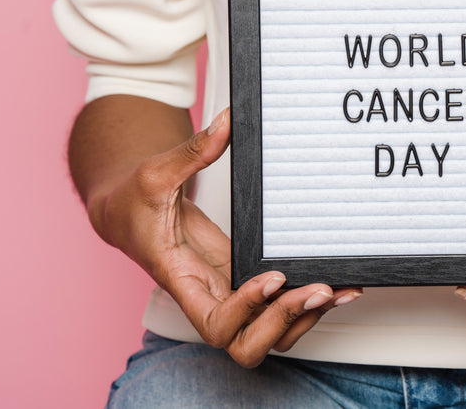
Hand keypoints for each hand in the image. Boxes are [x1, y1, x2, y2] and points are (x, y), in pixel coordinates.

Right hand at [88, 108, 361, 366]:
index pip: (216, 323)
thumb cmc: (133, 203)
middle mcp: (208, 295)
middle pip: (247, 343)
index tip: (272, 275)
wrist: (127, 213)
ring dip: (304, 319)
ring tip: (338, 289)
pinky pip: (277, 305)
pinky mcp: (243, 279)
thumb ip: (192, 150)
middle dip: (284, 322)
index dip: (247, 309)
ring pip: (268, 334)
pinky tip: (336, 284)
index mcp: (182, 280)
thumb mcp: (155, 173)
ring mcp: (228, 291)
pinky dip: (307, 303)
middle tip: (316, 289)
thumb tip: (228, 123)